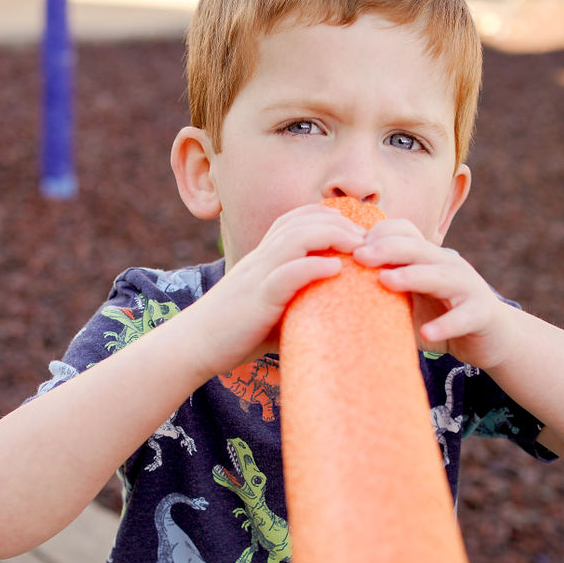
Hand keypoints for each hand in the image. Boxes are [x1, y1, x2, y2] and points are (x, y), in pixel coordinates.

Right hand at [191, 204, 366, 373]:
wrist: (193, 346)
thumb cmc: (234, 334)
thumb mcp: (270, 312)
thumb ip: (297, 306)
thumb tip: (334, 320)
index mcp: (262, 258)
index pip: (296, 219)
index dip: (328, 216)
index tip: (357, 230)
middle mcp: (260, 259)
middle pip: (302, 221)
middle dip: (340, 223)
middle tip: (369, 239)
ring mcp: (257, 277)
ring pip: (297, 238)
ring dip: (333, 237)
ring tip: (360, 248)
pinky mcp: (257, 300)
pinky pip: (285, 274)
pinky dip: (312, 267)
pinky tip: (335, 270)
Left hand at [353, 218, 518, 368]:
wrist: (491, 338)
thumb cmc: (441, 316)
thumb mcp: (408, 300)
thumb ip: (381, 292)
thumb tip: (331, 294)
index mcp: (427, 257)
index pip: (404, 232)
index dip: (379, 234)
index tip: (350, 246)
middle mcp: (448, 265)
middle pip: (418, 248)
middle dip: (388, 249)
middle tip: (359, 256)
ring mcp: (467, 288)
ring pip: (440, 276)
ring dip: (412, 277)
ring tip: (386, 281)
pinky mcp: (481, 314)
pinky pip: (463, 317)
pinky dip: (446, 325)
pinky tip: (427, 333)